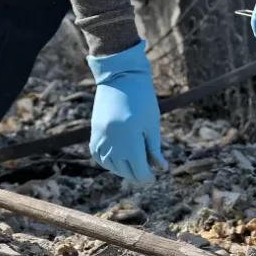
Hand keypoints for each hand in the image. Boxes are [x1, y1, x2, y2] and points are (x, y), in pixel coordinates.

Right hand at [87, 40, 165, 183]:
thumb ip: (154, 148)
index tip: (154, 178)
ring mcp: (101, 139)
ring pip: (111, 166)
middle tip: (147, 175)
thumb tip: (160, 168)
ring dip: (123, 170)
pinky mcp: (94, 133)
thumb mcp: (152, 123)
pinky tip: (117, 161)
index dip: (147, 177)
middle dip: (137, 175)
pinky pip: (99, 156)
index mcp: (130, 140)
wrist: (121, 77)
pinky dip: (108, 162)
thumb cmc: (142, 98)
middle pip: (125, 170)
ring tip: (134, 168)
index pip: (139, 170)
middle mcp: (113, 143)